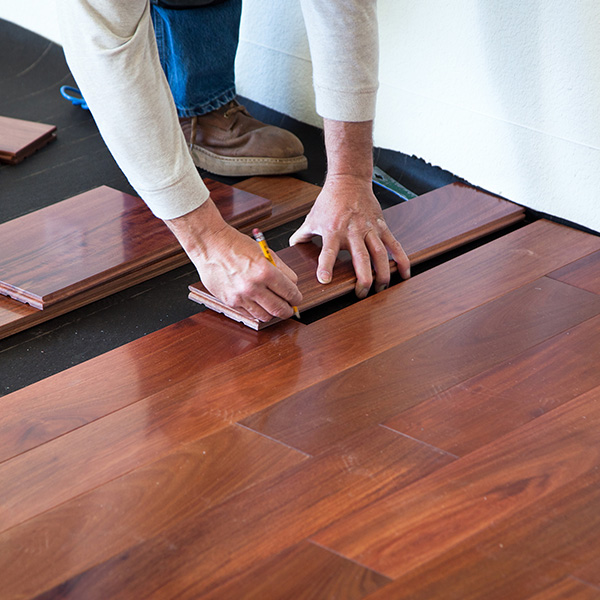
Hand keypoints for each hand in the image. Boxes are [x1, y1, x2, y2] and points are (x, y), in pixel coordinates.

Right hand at [165, 199, 301, 321]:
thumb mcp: (265, 252)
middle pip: (280, 310)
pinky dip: (257, 311)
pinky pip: (250, 314)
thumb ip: (281, 270)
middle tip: (290, 307)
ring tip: (273, 305)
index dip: (297, 298)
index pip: (290, 293)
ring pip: (266, 316)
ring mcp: (240, 296)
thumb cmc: (236, 245)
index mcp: (265, 271)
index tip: (296, 298)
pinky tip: (258, 303)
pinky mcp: (230, 302)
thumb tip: (292, 285)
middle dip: (289, 310)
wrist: (210, 245)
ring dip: (273, 313)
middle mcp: (253, 286)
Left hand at [290, 174, 409, 297]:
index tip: (325, 280)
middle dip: (363, 278)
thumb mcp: (311, 218)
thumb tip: (291, 248)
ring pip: (380, 254)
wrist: (349, 180)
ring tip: (382, 288)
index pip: (328, 251)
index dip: (326, 266)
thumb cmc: (329, 201)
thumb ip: (301, 236)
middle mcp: (353, 231)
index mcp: (333, 231)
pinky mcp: (382, 226)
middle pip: (361, 258)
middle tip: (361, 294)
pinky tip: (404, 273)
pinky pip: (394, 245)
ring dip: (383, 273)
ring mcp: (369, 229)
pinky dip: (401, 259)